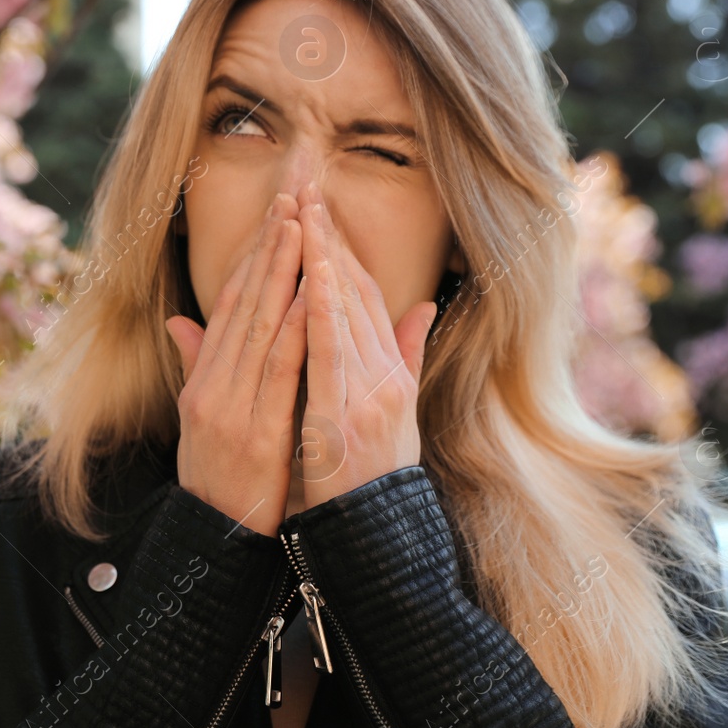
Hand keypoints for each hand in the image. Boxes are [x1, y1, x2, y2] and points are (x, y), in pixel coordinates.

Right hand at [166, 192, 308, 536]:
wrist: (214, 545)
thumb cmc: (217, 483)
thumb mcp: (199, 422)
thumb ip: (196, 367)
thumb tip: (180, 322)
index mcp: (203, 381)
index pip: (229, 305)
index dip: (252, 257)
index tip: (275, 215)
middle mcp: (211, 386)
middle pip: (242, 304)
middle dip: (268, 248)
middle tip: (291, 198)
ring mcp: (229, 408)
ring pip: (258, 327)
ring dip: (280, 274)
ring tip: (301, 227)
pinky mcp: (253, 432)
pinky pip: (278, 372)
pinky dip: (294, 330)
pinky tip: (309, 297)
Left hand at [296, 182, 437, 509]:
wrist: (376, 538)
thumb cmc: (376, 481)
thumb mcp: (398, 416)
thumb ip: (406, 358)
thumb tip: (423, 308)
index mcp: (390, 374)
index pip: (365, 298)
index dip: (342, 251)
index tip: (321, 210)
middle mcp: (384, 376)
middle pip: (355, 294)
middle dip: (330, 240)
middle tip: (308, 190)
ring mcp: (368, 393)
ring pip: (344, 311)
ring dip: (323, 259)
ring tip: (304, 213)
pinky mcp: (346, 414)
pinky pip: (330, 352)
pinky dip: (320, 310)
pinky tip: (306, 276)